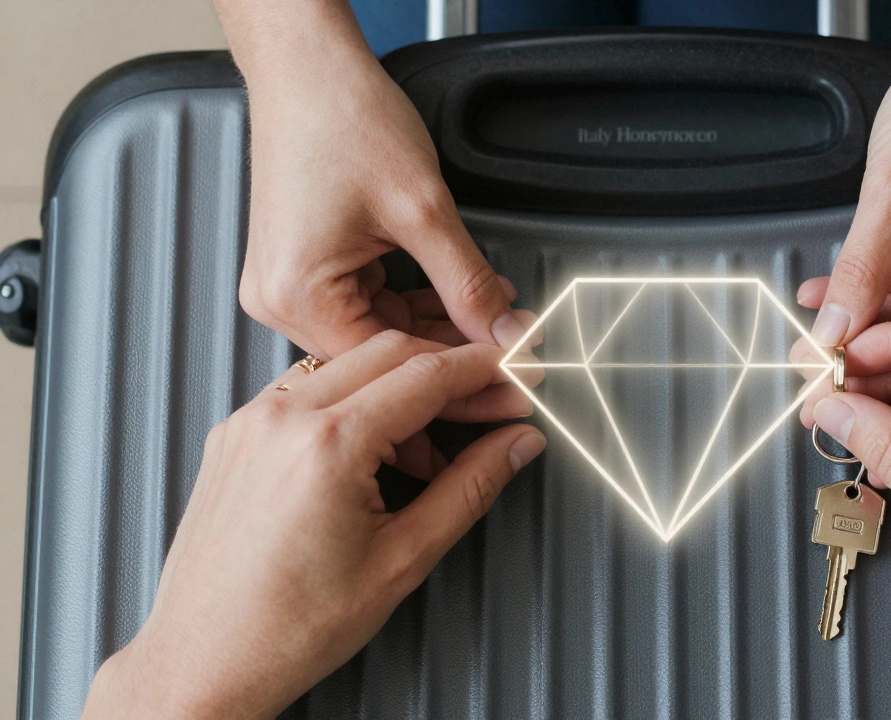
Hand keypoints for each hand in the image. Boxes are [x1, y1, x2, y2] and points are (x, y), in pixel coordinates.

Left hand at [80, 332, 545, 718]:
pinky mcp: (233, 435)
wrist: (204, 659)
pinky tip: (378, 448)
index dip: (484, 372)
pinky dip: (355, 402)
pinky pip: (307, 390)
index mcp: (328, 445)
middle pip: (389, 353)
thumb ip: (469, 488)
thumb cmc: (292, 627)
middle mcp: (282, 418)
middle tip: (491, 403)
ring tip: (433, 446)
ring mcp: (250, 422)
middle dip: (449, 370)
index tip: (516, 379)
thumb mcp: (403, 559)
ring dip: (401, 386)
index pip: (427, 375)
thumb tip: (516, 444)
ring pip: (347, 366)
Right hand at [218, 0, 529, 359]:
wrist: (307, 65)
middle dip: (452, 345)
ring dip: (437, 321)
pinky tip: (454, 293)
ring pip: (377, 329)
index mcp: (297, 295)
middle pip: (381, 352)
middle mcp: (280, 300)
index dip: (459, 371)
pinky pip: (363, 302)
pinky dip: (410, 299)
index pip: (388, 364)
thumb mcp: (423, 210)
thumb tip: (503, 332)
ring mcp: (285, 285)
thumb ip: (469, 283)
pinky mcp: (300, 268)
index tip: (510, 373)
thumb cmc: (341, 118)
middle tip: (513, 351)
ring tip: (494, 313)